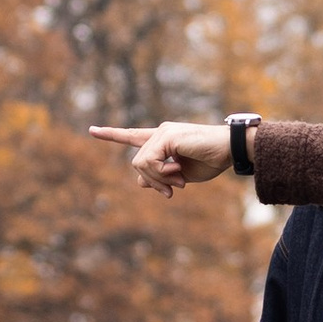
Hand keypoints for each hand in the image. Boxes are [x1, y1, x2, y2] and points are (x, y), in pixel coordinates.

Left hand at [90, 121, 235, 197]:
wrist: (230, 150)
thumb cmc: (212, 161)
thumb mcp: (182, 175)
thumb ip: (160, 176)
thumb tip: (140, 181)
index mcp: (164, 140)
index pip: (133, 136)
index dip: (112, 134)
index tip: (92, 130)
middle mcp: (160, 132)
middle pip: (137, 164)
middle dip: (153, 182)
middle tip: (173, 191)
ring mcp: (163, 133)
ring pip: (140, 164)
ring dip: (159, 180)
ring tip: (180, 181)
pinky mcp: (167, 136)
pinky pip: (149, 162)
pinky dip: (161, 174)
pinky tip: (178, 173)